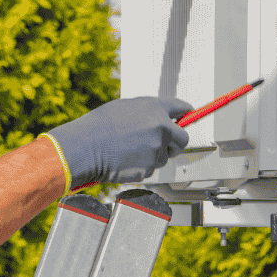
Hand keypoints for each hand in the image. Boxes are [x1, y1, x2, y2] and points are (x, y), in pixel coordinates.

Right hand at [41, 96, 193, 195]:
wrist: (85, 148)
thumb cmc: (99, 127)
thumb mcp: (125, 108)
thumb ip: (148, 112)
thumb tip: (159, 117)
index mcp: (154, 108)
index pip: (181, 108)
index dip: (187, 112)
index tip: (190, 114)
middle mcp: (160, 127)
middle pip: (183, 138)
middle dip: (175, 142)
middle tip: (164, 144)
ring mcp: (156, 149)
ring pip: (164, 156)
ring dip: (153, 155)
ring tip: (130, 150)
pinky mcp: (150, 168)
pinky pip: (151, 168)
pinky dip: (142, 167)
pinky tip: (126, 159)